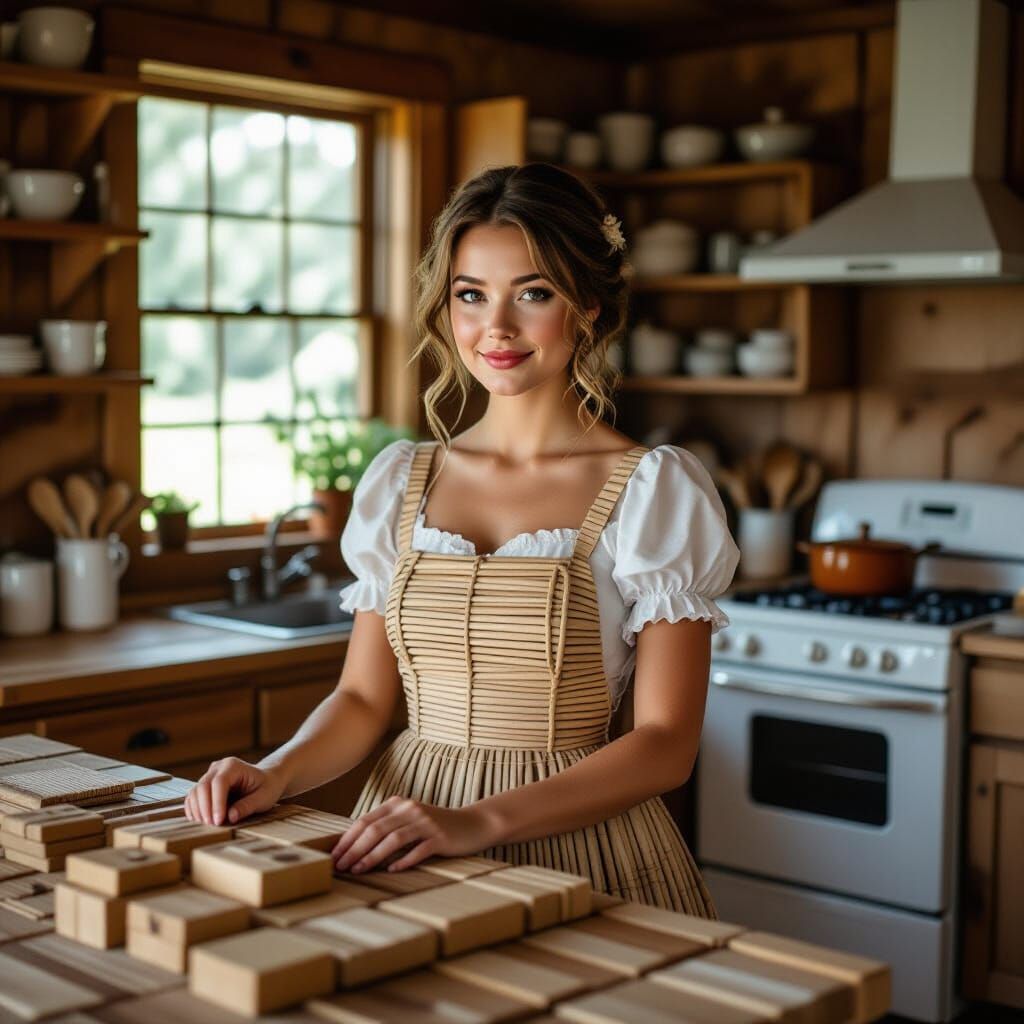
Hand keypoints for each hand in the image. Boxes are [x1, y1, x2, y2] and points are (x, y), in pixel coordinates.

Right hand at [183, 757, 285, 826]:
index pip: (219, 783)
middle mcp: (219, 767)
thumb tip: (231, 816)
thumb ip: (247, 806)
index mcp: (234, 766)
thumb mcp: (263, 798)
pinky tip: (200, 820)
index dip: (216, 803)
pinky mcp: (205, 784)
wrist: (266, 780)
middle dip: (205, 808)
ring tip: (207, 825)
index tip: (218, 821)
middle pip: (203, 786)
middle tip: (212, 826)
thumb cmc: (267, 787)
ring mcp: (210, 774)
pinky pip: (193, 796)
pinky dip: (193, 809)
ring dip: (198, 810)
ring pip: (195, 791)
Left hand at [331, 796, 499, 873]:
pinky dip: (403, 861)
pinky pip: (418, 850)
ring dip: (371, 856)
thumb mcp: (409, 821)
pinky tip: (392, 871)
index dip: (347, 839)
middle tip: (339, 867)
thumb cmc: (436, 827)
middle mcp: (410, 809)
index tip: (333, 856)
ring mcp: (425, 822)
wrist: (473, 824)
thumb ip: (387, 827)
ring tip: (357, 871)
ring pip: (392, 839)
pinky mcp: (440, 837)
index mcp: (398, 804)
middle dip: (353, 849)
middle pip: (375, 829)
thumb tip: (354, 848)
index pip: (366, 821)